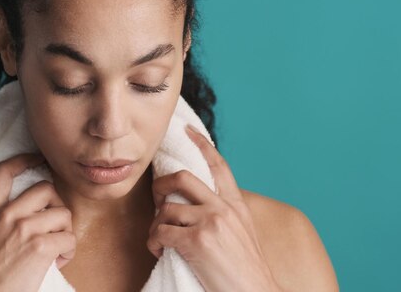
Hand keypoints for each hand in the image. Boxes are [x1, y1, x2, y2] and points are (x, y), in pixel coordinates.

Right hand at [0, 153, 75, 291]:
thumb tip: (26, 209)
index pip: (3, 171)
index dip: (24, 159)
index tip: (38, 159)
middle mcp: (4, 215)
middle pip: (45, 187)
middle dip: (57, 205)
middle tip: (54, 225)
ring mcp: (22, 229)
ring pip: (63, 213)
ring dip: (65, 232)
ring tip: (56, 249)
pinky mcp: (39, 247)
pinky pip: (69, 239)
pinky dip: (69, 252)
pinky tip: (58, 262)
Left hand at [147, 125, 281, 291]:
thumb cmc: (246, 271)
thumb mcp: (242, 233)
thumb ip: (224, 214)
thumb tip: (197, 205)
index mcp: (236, 205)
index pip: (218, 165)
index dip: (201, 143)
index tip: (187, 129)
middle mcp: (223, 208)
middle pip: (182, 177)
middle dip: (161, 185)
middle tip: (156, 199)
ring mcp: (210, 223)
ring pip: (166, 209)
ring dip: (156, 225)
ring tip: (160, 241)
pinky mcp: (197, 242)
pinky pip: (160, 232)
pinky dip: (154, 242)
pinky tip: (160, 252)